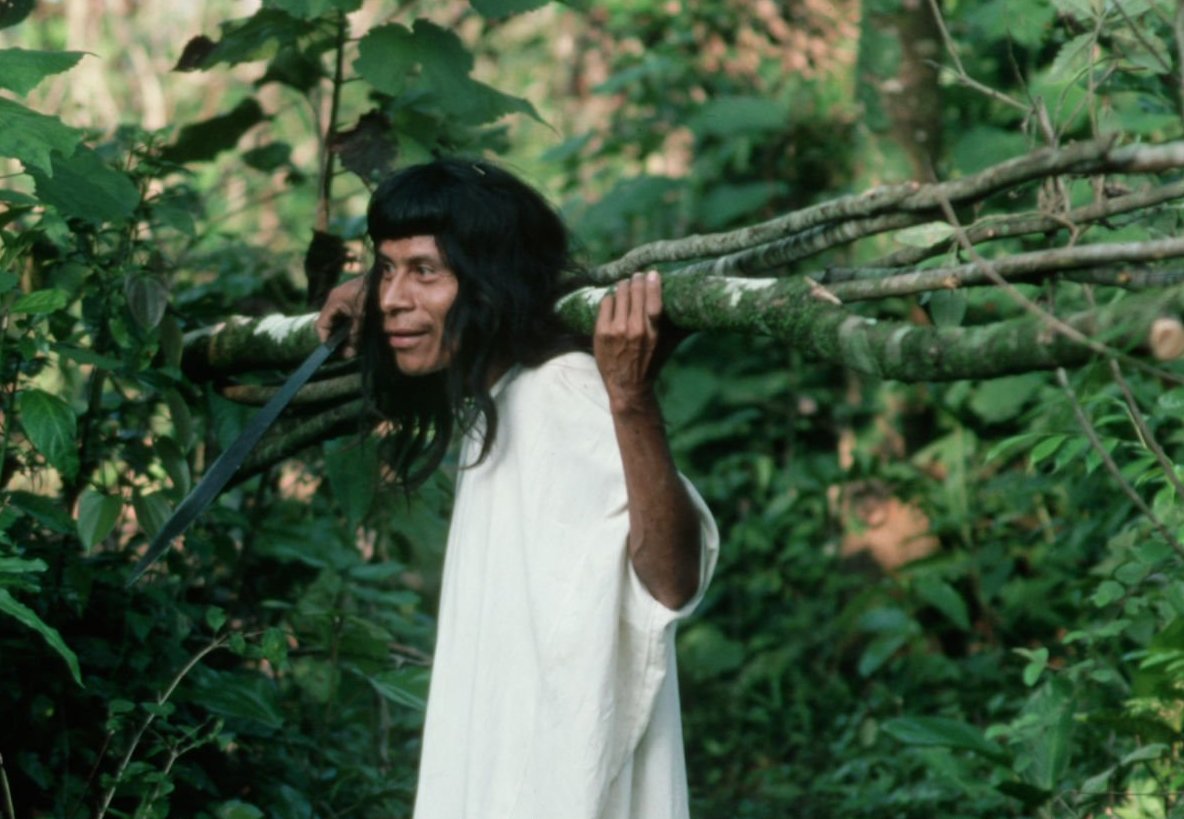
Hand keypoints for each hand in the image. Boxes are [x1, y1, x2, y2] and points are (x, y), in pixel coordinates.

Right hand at [315, 275, 365, 357]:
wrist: (384, 278)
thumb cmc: (371, 296)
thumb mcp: (362, 319)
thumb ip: (354, 337)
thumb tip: (348, 355)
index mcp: (333, 302)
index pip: (321, 325)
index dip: (325, 339)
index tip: (333, 352)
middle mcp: (334, 299)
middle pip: (328, 323)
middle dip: (334, 337)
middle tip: (342, 350)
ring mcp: (342, 297)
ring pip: (337, 319)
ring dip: (341, 332)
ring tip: (349, 343)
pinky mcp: (350, 298)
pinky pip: (344, 314)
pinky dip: (347, 324)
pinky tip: (355, 332)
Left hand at [594, 271, 680, 411]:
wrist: (626, 386)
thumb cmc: (648, 363)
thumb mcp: (664, 345)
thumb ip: (674, 326)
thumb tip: (693, 310)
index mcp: (652, 333)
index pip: (654, 302)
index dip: (652, 285)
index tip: (652, 274)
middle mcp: (635, 329)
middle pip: (634, 293)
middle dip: (636, 280)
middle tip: (636, 276)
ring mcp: (616, 330)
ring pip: (619, 294)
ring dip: (622, 286)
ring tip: (625, 285)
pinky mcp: (601, 332)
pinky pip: (606, 303)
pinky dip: (610, 299)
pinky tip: (614, 301)